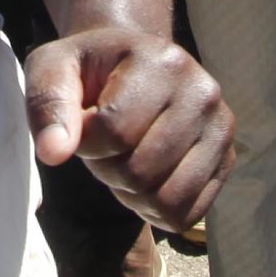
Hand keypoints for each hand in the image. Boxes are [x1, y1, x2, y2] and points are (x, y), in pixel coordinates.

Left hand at [25, 25, 231, 235]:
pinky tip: (145, 179)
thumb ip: (48, 103)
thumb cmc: (89, 71)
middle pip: (140, 171)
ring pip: (165, 199)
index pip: (114, 131)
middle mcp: (204, 92)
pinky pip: (186, 214)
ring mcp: (222, 128)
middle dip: (107, 169)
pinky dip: (155, 210)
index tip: (84, 124)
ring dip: (131, 193)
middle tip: (105, 145)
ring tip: (125, 159)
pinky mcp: (227, 160)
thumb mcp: (53, 69)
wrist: (133, 67)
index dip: (85, 142)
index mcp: (163, 61)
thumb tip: (54, 152)